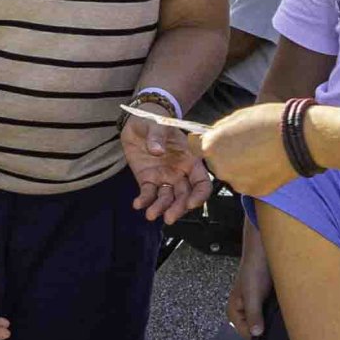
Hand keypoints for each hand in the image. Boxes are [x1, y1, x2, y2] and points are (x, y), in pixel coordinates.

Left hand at [122, 106, 209, 222]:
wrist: (137, 122)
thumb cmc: (155, 121)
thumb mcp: (158, 124)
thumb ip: (158, 136)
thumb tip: (156, 151)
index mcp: (190, 160)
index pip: (201, 182)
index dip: (199, 195)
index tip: (191, 204)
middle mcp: (179, 173)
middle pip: (184, 196)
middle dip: (178, 208)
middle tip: (169, 218)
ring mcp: (164, 178)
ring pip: (167, 198)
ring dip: (161, 208)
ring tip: (150, 215)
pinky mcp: (147, 180)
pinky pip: (148, 193)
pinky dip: (144, 201)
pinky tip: (137, 204)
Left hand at [199, 104, 298, 198]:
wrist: (300, 139)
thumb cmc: (270, 122)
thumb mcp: (238, 117)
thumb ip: (220, 129)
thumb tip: (211, 135)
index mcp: (212, 146)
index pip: (195, 146)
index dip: (205, 141)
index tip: (216, 139)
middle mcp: (220, 168)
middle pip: (215, 162)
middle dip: (224, 154)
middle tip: (246, 144)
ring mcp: (237, 183)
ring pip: (231, 174)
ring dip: (239, 166)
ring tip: (259, 153)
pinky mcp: (253, 192)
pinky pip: (247, 183)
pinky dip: (254, 176)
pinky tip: (267, 163)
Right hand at [226, 226, 272, 337]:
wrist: (264, 249)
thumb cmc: (253, 269)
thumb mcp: (252, 294)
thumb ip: (253, 314)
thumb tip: (256, 334)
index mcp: (234, 311)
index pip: (246, 333)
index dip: (259, 335)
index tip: (272, 334)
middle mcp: (244, 311)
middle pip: (256, 328)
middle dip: (267, 327)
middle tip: (280, 324)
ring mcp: (256, 306)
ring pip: (265, 321)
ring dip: (273, 320)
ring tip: (282, 315)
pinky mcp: (266, 301)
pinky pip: (272, 313)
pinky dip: (278, 313)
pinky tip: (285, 310)